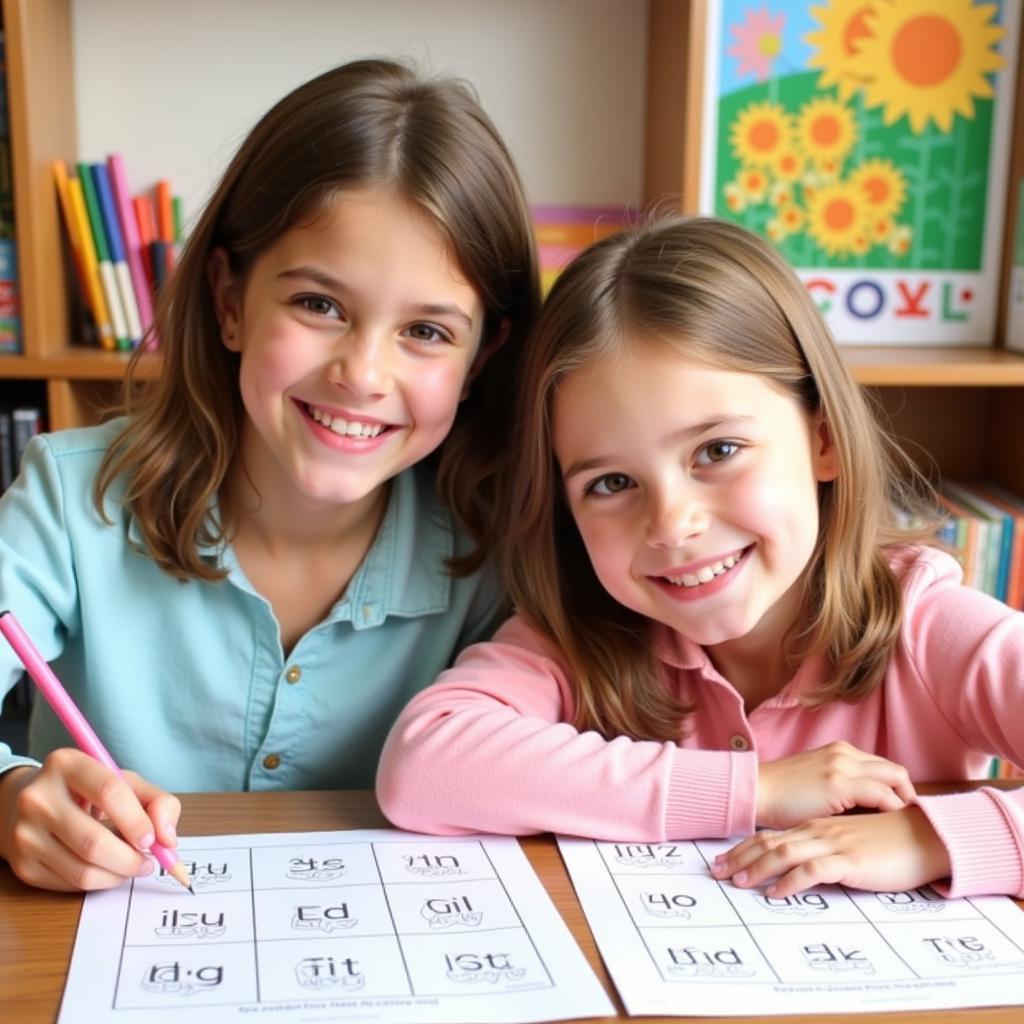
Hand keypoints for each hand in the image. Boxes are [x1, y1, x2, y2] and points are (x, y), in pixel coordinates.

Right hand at [0, 748, 180, 891]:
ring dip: (118, 876)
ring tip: (132, 867)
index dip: (137, 821)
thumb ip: (157, 802)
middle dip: (130, 860)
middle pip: (93, 842)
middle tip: (148, 862)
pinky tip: (106, 870)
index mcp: (68, 764)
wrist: (31, 803)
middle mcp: (39, 797)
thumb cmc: (87, 791)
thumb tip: (168, 839)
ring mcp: (25, 833)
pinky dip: (97, 883)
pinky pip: (69, 885)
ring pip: (82, 871)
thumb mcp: (124, 782)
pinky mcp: (22, 864)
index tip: (153, 840)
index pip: (109, 793)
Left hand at [711, 805, 951, 896]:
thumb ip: (829, 850)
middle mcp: (820, 831)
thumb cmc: (892, 842)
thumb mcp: (852, 842)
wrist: (925, 836)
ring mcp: (833, 843)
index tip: (725, 860)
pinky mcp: (849, 859)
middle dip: (740, 857)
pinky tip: (775, 893)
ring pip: (784, 853)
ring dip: (757, 869)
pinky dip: (790, 882)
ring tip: (737, 883)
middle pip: (770, 843)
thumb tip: (807, 866)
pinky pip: (813, 870)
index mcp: (818, 826)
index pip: (773, 836)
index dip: (746, 847)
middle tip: (717, 872)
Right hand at [756, 741, 915, 828]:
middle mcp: (845, 752)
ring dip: (905, 801)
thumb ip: (842, 788)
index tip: (904, 809)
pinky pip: (882, 795)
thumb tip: (868, 811)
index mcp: (839, 751)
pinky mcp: (839, 783)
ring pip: (895, 778)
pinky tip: (892, 827)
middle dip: (909, 794)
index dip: (897, 788)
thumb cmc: (782, 795)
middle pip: (895, 770)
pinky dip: (894, 809)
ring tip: (908, 825)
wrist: (757, 792)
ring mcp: (843, 765)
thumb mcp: (818, 783)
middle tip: (912, 820)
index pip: (883, 766)